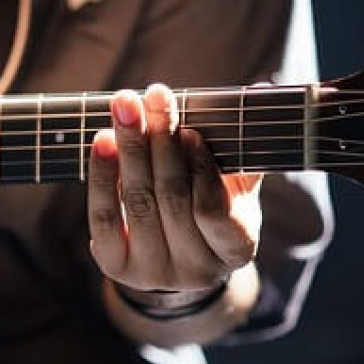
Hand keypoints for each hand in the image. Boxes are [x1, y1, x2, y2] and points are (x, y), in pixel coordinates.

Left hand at [87, 84, 262, 309]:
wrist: (174, 255)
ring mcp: (154, 272)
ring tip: (125, 106)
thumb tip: (261, 90)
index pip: (214, 210)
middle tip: (155, 97)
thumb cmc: (211, 207)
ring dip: (130, 148)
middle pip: (171, 199)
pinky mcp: (116, 267)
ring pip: (138, 202)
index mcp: (236, 249)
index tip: (190, 131)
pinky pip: (104, 216)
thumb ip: (243, 147)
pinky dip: (103, 175)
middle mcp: (195, 270)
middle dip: (161, 142)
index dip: (200, 170)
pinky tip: (103, 140)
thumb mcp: (235, 186)